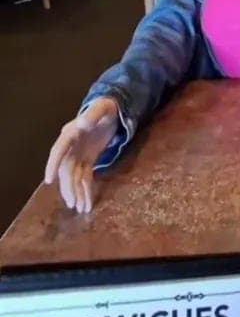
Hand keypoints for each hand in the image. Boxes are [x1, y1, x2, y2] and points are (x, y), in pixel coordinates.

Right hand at [44, 98, 118, 213]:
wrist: (113, 110)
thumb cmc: (107, 107)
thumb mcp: (103, 108)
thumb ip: (93, 114)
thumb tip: (82, 123)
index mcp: (70, 133)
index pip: (58, 150)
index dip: (53, 165)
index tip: (49, 180)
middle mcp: (71, 147)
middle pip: (66, 169)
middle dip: (68, 187)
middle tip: (73, 203)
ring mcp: (78, 154)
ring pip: (74, 177)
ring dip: (77, 192)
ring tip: (81, 209)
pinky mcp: (87, 160)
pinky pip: (84, 176)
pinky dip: (85, 189)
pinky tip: (87, 202)